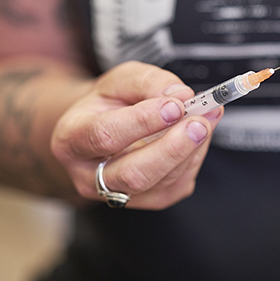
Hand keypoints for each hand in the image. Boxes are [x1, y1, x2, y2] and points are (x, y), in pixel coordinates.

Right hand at [51, 61, 221, 209]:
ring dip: (191, 149)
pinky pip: (178, 184)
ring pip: (161, 182)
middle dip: (172, 148)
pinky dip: (195, 157)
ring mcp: (119, 194)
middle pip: (133, 174)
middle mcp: (89, 175)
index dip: (143, 121)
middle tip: (199, 123)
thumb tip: (181, 95)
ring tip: (207, 119)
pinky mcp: (149, 200)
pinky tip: (199, 135)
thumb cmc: (109, 104)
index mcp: (72, 139)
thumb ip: (149, 82)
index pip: (105, 135)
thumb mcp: (121, 80)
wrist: (102, 130)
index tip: (175, 105)